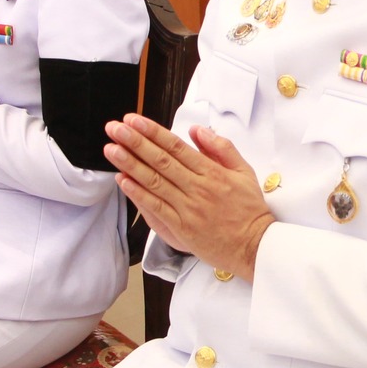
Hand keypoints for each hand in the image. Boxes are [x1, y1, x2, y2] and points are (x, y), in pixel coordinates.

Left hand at [105, 114, 274, 279]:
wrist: (254, 247)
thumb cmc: (249, 210)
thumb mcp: (244, 171)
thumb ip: (221, 148)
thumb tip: (197, 130)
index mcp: (212, 172)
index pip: (176, 147)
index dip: (152, 132)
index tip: (134, 120)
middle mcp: (197, 188)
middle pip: (160, 161)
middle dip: (135, 142)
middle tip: (115, 128)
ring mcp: (188, 208)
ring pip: (154, 182)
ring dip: (130, 164)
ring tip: (111, 150)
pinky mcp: (181, 227)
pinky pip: (155, 207)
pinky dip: (138, 194)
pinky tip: (123, 181)